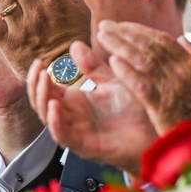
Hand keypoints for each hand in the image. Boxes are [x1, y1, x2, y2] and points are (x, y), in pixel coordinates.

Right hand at [27, 41, 158, 174]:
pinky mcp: (86, 146)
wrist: (155, 132)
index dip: (39, 76)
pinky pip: (64, 136)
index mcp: (75, 102)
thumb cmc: (134, 110)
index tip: (39, 60)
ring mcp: (77, 132)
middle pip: (42, 103)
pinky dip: (55, 123)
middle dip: (36, 86)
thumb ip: (93, 66)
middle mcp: (72, 117)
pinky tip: (55, 106)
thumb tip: (74, 44)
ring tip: (44, 80)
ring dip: (42, 99)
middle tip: (38, 68)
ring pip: (48, 119)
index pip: (47, 90)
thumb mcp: (112, 81)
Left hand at [97, 21, 190, 133]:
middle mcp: (182, 73)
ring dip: (121, 46)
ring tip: (102, 37)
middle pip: (149, 46)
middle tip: (105, 26)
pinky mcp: (163, 107)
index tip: (121, 25)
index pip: (162, 40)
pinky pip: (142, 85)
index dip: (139, 31)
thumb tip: (180, 39)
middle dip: (125, 34)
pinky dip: (128, 72)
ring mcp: (173, 89)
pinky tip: (113, 62)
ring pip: (143, 61)